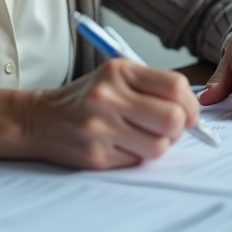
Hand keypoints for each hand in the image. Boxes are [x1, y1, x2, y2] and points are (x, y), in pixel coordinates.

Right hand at [26, 59, 199, 168]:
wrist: (40, 119)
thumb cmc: (87, 98)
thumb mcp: (116, 76)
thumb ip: (153, 86)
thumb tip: (192, 111)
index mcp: (119, 71)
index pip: (176, 87)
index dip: (190, 104)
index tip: (188, 113)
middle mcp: (108, 96)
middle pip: (172, 119)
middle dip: (179, 128)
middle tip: (169, 128)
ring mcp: (100, 127)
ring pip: (159, 146)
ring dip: (158, 145)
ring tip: (142, 136)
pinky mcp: (96, 155)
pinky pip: (137, 161)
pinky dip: (137, 156)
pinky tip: (121, 145)